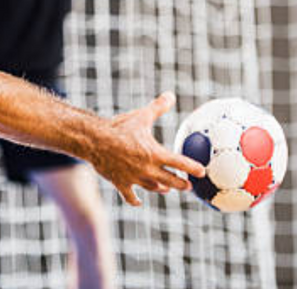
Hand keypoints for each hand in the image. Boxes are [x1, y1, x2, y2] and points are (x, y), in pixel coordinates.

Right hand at [90, 92, 204, 205]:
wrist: (95, 141)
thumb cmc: (119, 128)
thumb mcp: (141, 116)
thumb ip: (158, 107)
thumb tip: (170, 95)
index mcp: (155, 154)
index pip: (180, 163)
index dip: (193, 168)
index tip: (202, 172)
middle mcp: (148, 169)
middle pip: (170, 180)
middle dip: (181, 183)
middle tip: (189, 186)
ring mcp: (135, 178)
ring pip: (153, 188)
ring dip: (162, 189)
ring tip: (166, 190)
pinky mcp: (121, 183)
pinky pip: (131, 196)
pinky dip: (135, 200)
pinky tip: (138, 201)